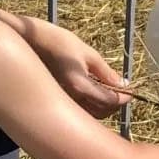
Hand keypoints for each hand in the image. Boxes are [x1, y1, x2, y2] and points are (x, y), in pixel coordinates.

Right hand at [19, 15, 135, 117]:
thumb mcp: (87, 53)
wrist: (27, 42)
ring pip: (91, 115)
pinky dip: (91, 105)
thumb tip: (123, 84)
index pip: (111, 101)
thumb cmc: (57, 42)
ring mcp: (64, 102)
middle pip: (103, 112)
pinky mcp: (58, 100)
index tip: (131, 90)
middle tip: (121, 90)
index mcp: (81, 87)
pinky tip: (92, 91)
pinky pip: (80, 110)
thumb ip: (106, 72)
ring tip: (107, 90)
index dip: (124, 97)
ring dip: (103, 106)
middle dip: (115, 103)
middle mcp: (72, 99)